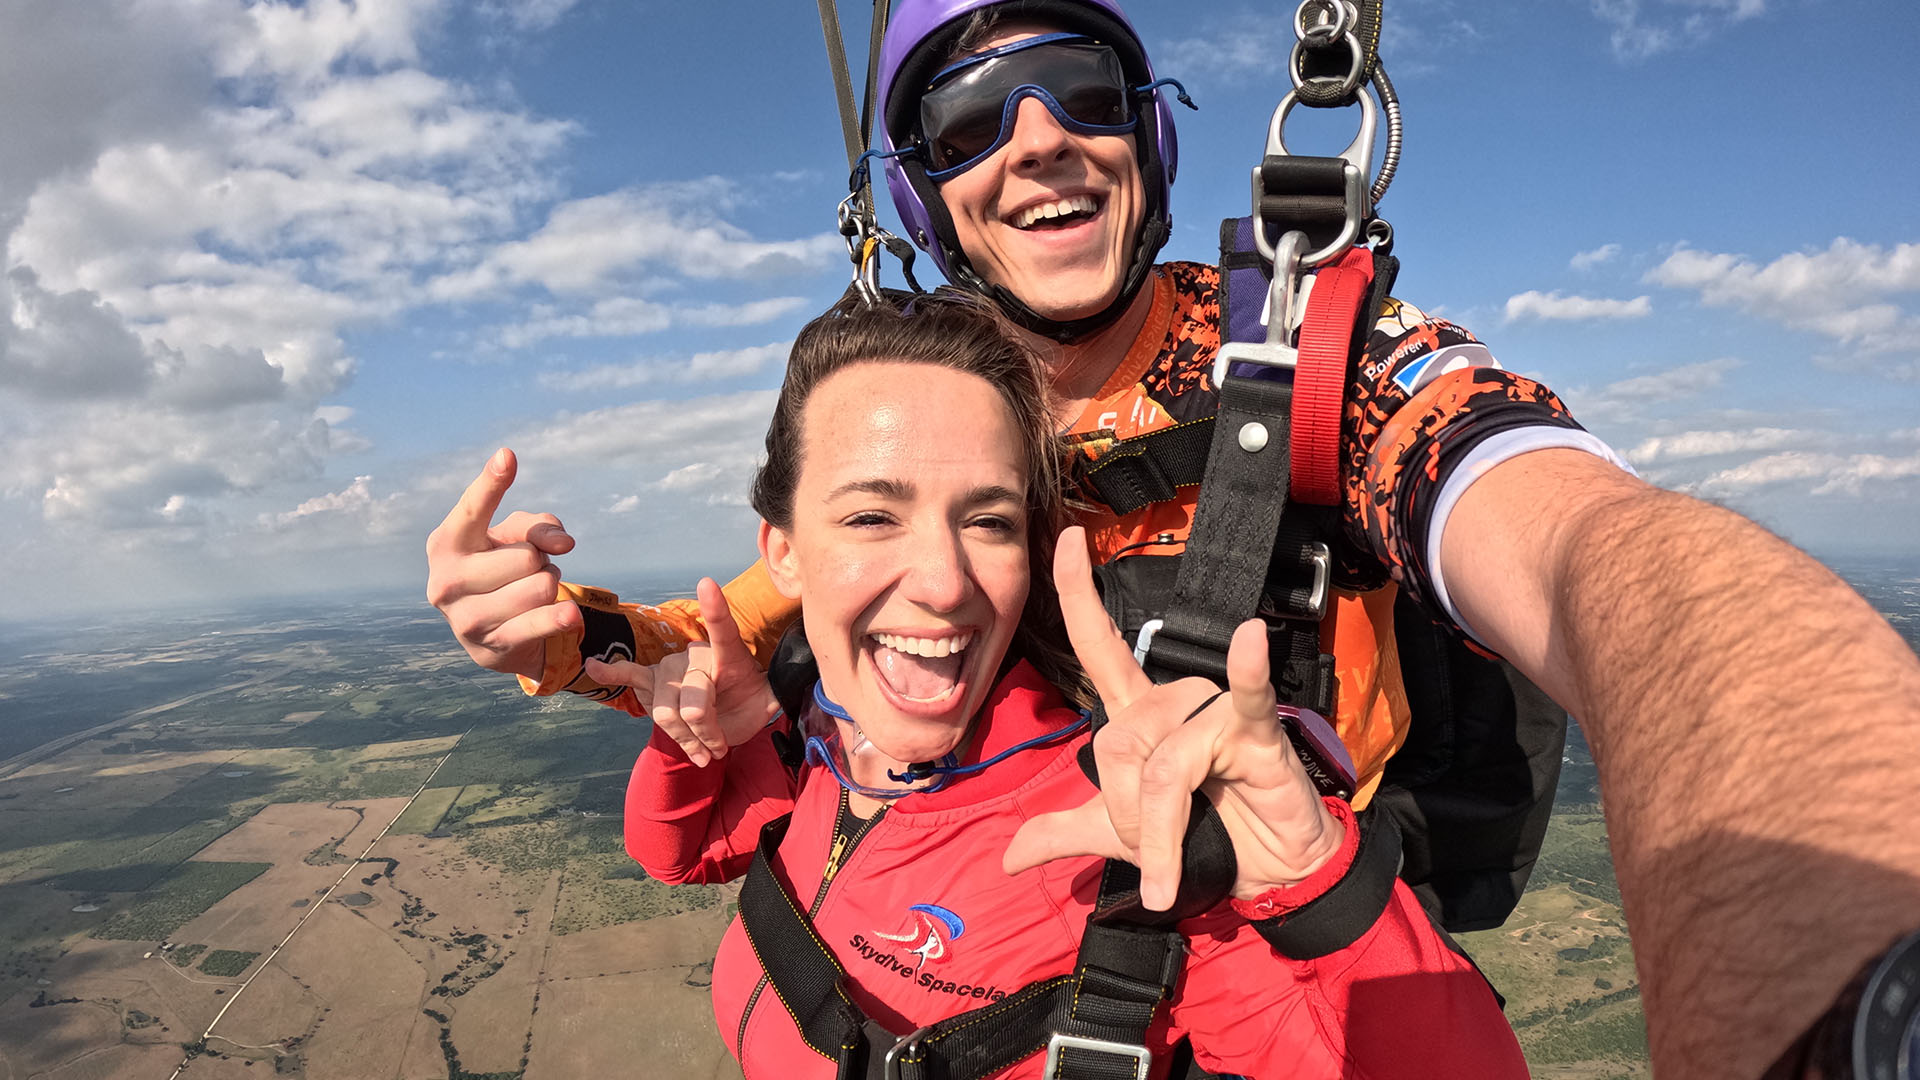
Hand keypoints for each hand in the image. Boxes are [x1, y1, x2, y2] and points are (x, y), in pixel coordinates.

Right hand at [425, 448, 579, 681]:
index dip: (492, 483)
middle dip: (540, 559)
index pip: (472, 509)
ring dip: (549, 584)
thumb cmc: (500, 567)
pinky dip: (559, 617)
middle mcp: (445, 580)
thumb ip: (539, 526)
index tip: (508, 456)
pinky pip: (538, 624)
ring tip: (533, 589)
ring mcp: (464, 617)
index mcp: (446, 543)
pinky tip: (570, 615)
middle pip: (527, 556)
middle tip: (529, 568)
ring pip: (539, 587)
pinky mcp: (490, 646)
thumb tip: (563, 542)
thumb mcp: (515, 537)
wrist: (489, 631)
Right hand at [585, 577, 778, 766]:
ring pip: (666, 713)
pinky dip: (612, 671)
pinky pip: (631, 676)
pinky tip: (594, 666)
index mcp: (729, 656)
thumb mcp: (766, 701)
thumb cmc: (749, 704)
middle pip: (692, 702)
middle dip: (707, 733)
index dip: (715, 610)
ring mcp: (672, 668)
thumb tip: (786, 689)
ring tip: (701, 750)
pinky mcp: (653, 683)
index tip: (707, 584)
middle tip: (719, 748)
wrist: (726, 720)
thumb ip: (769, 695)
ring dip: (686, 740)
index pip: (723, 631)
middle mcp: (696, 656)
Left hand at [1003, 526, 1343, 909]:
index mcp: (1140, 714)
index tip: (1067, 538)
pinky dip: (1247, 670)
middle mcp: (1174, 702)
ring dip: (1161, 826)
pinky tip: (1249, 639)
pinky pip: (1244, 697)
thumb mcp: (1121, 837)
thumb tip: (1008, 859)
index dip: (1079, 593)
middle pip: (1119, 741)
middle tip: (1152, 854)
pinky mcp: (1257, 732)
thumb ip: (1065, 834)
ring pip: (1162, 760)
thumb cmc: (1203, 838)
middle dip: (1127, 813)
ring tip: (1177, 859)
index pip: (1099, 644)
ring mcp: (1216, 712)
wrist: (1268, 876)